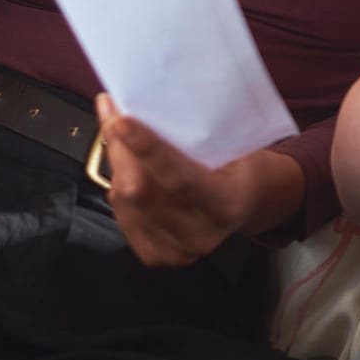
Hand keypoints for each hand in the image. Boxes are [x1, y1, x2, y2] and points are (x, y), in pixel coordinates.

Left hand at [93, 94, 301, 265]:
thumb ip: (195, 135)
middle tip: (112, 114)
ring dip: (116, 163)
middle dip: (120, 149)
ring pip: (124, 201)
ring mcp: (176, 249)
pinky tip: (126, 167)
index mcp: (226, 204)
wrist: (247, 203)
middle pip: (141, 191)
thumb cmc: (239, 167)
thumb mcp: (234, 146)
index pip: (179, 179)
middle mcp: (200, 234)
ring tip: (119, 134)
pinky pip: (121, 215)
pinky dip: (118, 184)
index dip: (146, 148)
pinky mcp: (156, 254)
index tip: (122, 119)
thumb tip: (149, 105)